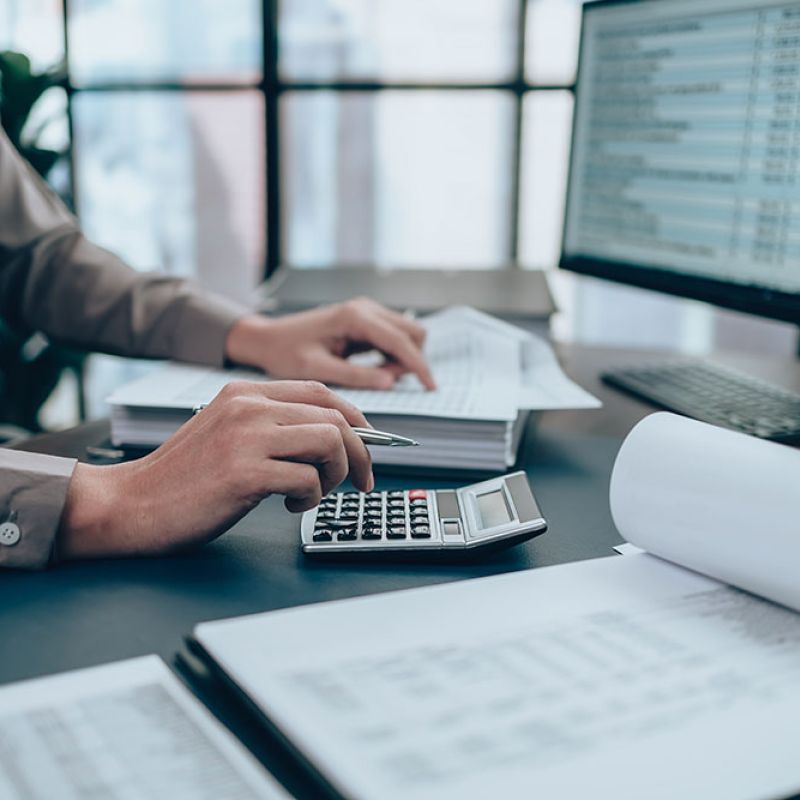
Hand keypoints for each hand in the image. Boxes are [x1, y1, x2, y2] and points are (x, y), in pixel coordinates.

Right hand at [58, 381, 372, 559]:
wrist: (130, 504)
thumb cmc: (183, 477)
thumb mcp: (228, 433)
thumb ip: (272, 426)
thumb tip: (334, 437)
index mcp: (245, 393)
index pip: (321, 392)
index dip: (356, 419)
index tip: (367, 445)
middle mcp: (248, 407)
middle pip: (335, 417)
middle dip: (360, 453)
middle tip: (360, 481)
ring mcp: (246, 437)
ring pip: (330, 441)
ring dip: (335, 474)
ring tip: (312, 494)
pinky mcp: (244, 472)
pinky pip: (307, 480)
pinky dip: (310, 498)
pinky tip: (288, 506)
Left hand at [225, 298, 435, 389]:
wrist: (267, 339)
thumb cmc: (285, 352)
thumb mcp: (317, 369)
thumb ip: (355, 375)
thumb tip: (390, 382)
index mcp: (355, 317)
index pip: (401, 341)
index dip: (419, 366)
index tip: (430, 387)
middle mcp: (364, 309)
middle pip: (413, 332)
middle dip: (410, 361)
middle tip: (387, 382)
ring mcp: (366, 313)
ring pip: (406, 335)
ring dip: (402, 359)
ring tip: (375, 377)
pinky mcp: (364, 322)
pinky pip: (392, 339)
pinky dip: (392, 356)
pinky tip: (373, 370)